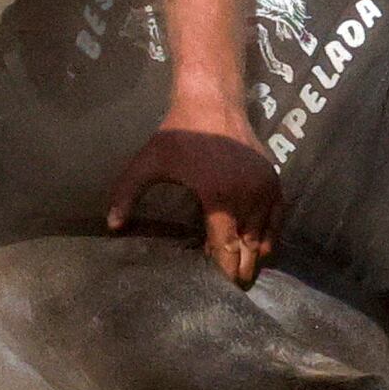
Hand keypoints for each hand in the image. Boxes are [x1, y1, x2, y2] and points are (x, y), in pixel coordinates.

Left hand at [106, 117, 285, 284]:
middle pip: (250, 251)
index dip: (223, 273)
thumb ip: (127, 194)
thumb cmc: (179, 131)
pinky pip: (277, 220)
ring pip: (265, 238)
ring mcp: (266, 189)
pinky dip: (267, 236)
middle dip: (239, 270)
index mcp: (220, 198)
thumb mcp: (147, 162)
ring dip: (252, 256)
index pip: (227, 249)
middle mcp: (249, 197)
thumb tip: (111, 226)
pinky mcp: (275, 181)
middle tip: (229, 289)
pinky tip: (253, 246)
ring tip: (237, 269)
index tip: (217, 289)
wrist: (213, 99)